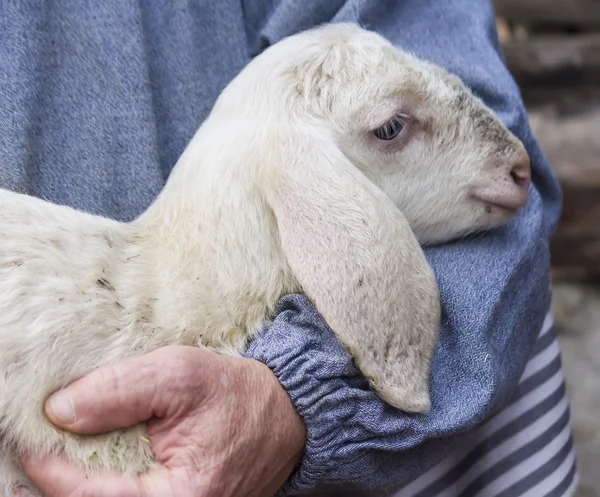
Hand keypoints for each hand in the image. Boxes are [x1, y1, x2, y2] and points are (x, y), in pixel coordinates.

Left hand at [20, 346, 305, 496]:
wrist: (284, 413)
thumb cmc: (239, 394)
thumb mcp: (181, 375)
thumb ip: (121, 390)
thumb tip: (61, 410)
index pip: (88, 494)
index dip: (49, 465)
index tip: (30, 433)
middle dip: (61, 475)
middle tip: (40, 441)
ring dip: (80, 478)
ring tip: (63, 447)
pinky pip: (128, 496)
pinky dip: (102, 479)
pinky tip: (93, 457)